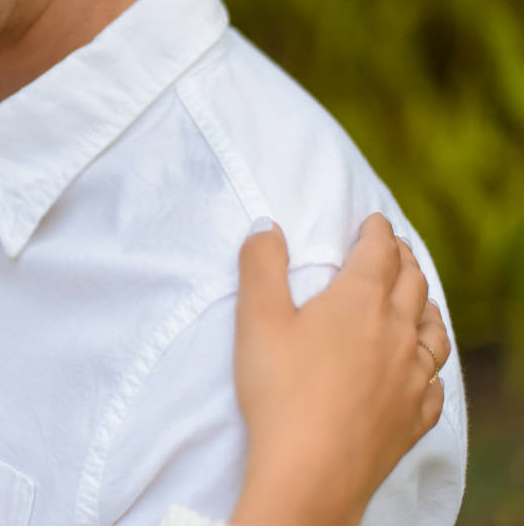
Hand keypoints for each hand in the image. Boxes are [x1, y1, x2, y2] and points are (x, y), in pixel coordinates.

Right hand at [230, 214, 448, 525]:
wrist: (310, 470)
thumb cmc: (279, 390)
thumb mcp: (256, 318)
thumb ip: (261, 265)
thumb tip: (267, 225)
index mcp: (360, 301)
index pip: (379, 252)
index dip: (377, 231)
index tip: (373, 221)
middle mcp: (397, 332)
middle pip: (412, 284)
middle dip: (403, 259)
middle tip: (394, 248)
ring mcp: (412, 376)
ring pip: (433, 330)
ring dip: (426, 305)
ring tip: (417, 299)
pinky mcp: (415, 415)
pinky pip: (434, 381)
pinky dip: (429, 363)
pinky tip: (420, 368)